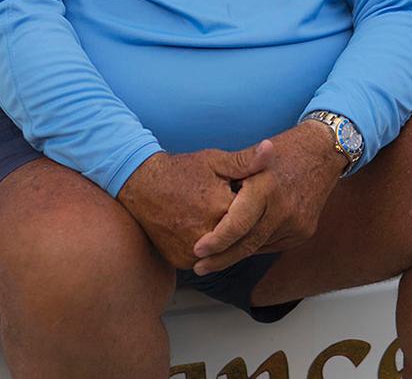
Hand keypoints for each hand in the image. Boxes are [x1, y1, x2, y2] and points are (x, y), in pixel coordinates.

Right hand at [117, 140, 272, 268]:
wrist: (141, 185)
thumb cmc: (181, 170)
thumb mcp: (214, 160)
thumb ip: (245, 161)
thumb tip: (270, 149)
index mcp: (221, 208)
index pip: (251, 214)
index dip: (246, 203)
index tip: (233, 192)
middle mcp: (208, 236)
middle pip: (237, 235)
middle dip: (235, 222)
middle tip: (216, 204)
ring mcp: (193, 252)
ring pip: (222, 250)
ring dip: (222, 237)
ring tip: (206, 214)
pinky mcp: (181, 261)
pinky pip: (204, 259)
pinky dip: (207, 248)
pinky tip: (199, 228)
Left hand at [192, 121, 346, 274]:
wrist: (323, 151)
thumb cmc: (282, 150)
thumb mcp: (253, 155)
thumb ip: (232, 177)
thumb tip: (206, 199)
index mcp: (266, 188)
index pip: (237, 225)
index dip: (216, 241)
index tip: (197, 251)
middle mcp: (283, 209)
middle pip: (247, 244)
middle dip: (220, 259)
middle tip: (199, 267)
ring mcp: (296, 224)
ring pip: (259, 247)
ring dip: (237, 253)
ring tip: (214, 260)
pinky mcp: (304, 232)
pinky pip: (273, 244)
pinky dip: (256, 245)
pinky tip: (242, 246)